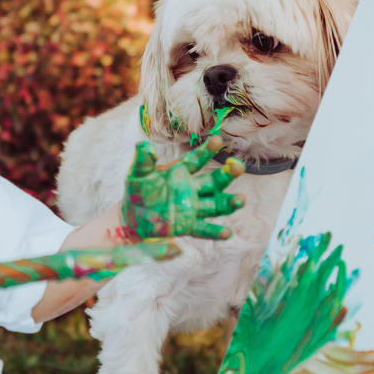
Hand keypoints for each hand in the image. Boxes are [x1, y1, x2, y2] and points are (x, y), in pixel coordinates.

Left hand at [121, 135, 245, 239]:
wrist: (131, 217)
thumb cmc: (137, 191)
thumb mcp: (137, 173)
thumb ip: (142, 160)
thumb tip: (144, 145)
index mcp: (181, 173)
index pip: (197, 160)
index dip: (206, 151)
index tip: (217, 140)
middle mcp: (191, 189)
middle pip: (214, 181)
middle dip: (227, 174)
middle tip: (238, 166)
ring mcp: (192, 208)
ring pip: (215, 205)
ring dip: (229, 203)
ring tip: (241, 200)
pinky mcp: (188, 226)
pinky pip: (204, 229)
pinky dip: (215, 232)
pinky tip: (227, 233)